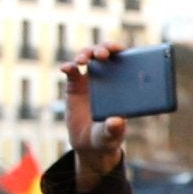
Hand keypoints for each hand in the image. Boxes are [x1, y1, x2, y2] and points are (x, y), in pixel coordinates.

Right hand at [60, 42, 129, 189]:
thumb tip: (117, 121)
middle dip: (104, 48)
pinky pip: (72, 71)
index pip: (126, 60)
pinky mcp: (75, 85)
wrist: (89, 145)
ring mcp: (91, 80)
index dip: (124, 51)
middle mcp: (108, 77)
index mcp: (123, 84)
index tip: (121, 50)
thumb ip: (114, 130)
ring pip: (89, 57)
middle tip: (102, 55)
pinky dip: (68, 66)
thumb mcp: (111, 136)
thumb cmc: (106, 137)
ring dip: (86, 53)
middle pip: (106, 54)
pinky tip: (66, 68)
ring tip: (82, 61)